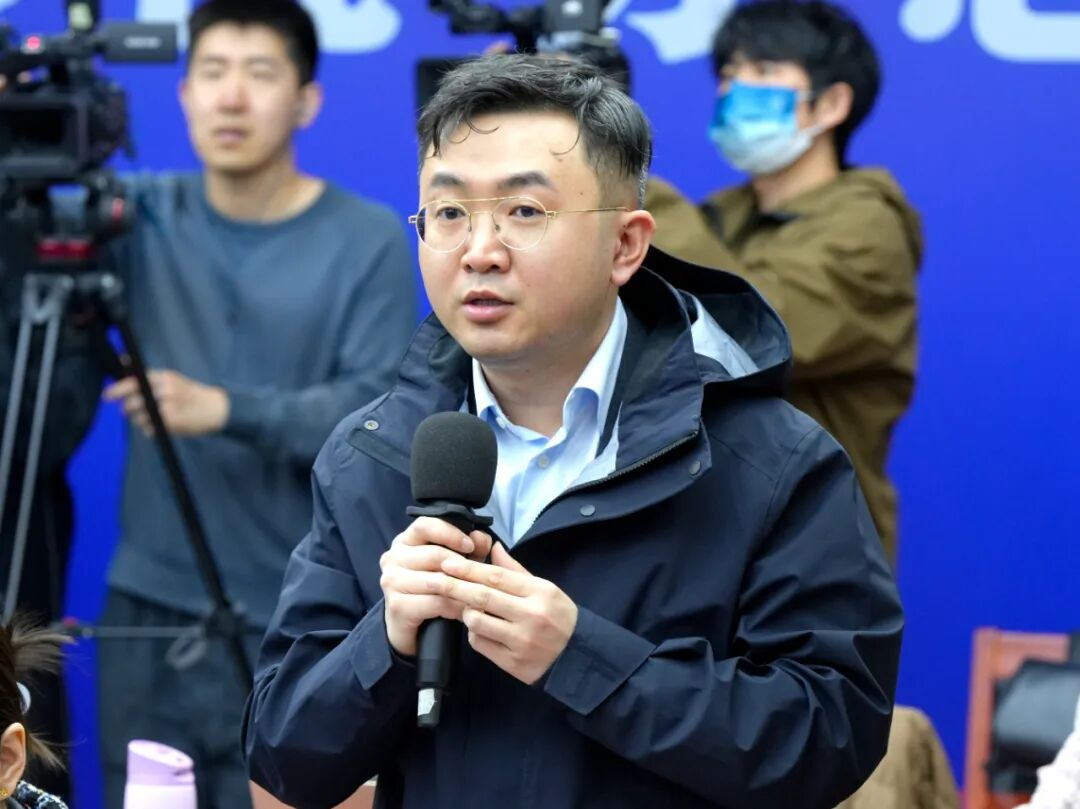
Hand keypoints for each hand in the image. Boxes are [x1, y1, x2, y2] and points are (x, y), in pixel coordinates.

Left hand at [102, 370, 228, 436]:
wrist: (216, 409)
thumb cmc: (192, 394)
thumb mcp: (173, 380)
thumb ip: (150, 377)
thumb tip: (124, 363)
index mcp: (165, 378)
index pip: (135, 382)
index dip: (118, 389)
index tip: (107, 396)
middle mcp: (165, 391)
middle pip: (132, 403)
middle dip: (128, 409)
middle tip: (130, 411)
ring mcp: (167, 408)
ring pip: (138, 418)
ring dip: (140, 420)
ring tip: (155, 417)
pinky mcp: (170, 423)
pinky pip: (148, 428)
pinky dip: (151, 429)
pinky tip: (163, 424)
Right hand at [380, 517, 493, 656]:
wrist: (411, 629)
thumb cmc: (433, 590)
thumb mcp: (453, 566)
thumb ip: (470, 549)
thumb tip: (483, 537)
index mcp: (405, 541)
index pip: (424, 525)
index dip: (450, 533)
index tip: (471, 545)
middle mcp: (393, 557)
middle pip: (434, 554)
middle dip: (463, 566)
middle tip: (483, 577)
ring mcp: (391, 581)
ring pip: (437, 581)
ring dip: (463, 589)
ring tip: (481, 595)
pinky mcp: (397, 605)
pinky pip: (435, 603)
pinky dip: (456, 607)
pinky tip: (467, 611)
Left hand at [440, 543, 577, 684]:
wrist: (577, 656)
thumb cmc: (559, 616)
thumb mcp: (545, 588)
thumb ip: (516, 570)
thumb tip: (493, 548)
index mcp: (540, 593)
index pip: (497, 577)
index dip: (469, 568)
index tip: (448, 562)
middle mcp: (531, 616)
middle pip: (483, 597)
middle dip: (455, 586)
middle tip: (435, 578)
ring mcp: (521, 641)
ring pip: (477, 621)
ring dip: (465, 612)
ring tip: (466, 607)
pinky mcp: (513, 663)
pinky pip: (480, 644)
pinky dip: (474, 633)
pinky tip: (480, 628)